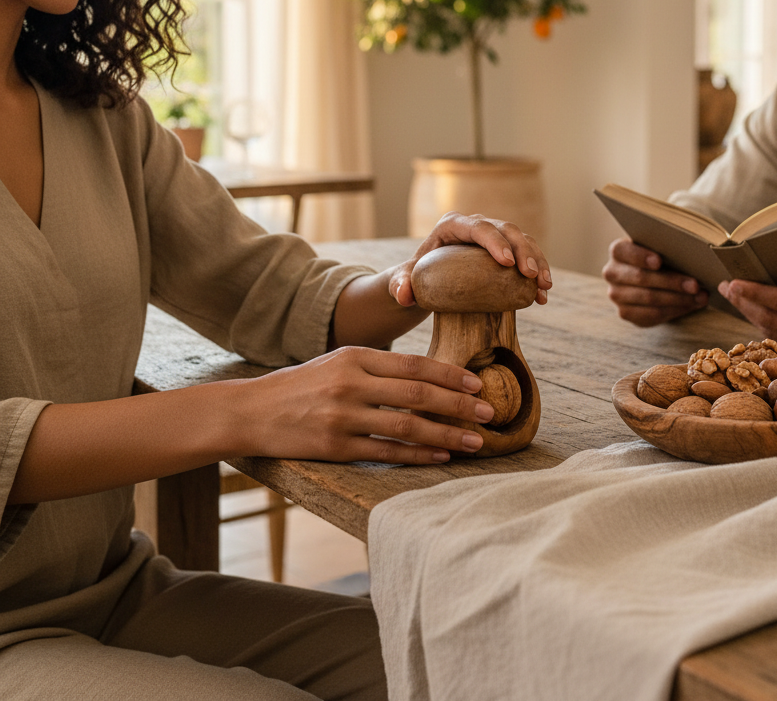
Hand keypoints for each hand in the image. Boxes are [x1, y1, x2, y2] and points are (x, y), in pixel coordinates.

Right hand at [243, 346, 496, 464]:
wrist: (250, 411)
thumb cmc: (301, 386)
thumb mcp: (337, 362)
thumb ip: (376, 367)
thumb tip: (426, 378)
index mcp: (355, 357)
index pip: (413, 365)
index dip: (449, 374)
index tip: (477, 382)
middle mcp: (351, 383)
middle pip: (417, 393)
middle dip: (458, 403)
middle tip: (488, 411)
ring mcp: (342, 416)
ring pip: (406, 425)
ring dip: (446, 434)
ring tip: (475, 441)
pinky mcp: (334, 447)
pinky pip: (386, 452)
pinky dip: (417, 454)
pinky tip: (441, 456)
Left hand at [389, 212, 551, 307]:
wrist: (428, 280)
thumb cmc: (415, 276)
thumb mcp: (403, 279)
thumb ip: (399, 285)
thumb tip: (403, 296)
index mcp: (453, 225)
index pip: (477, 227)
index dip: (495, 242)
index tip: (507, 263)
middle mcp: (476, 225)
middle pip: (506, 230)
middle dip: (523, 251)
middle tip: (531, 276)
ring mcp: (494, 236)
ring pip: (523, 240)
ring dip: (538, 261)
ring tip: (544, 287)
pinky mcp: (505, 250)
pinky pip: (527, 256)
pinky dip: (538, 273)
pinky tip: (542, 295)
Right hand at [602, 237, 708, 326]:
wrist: (651, 282)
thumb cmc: (660, 260)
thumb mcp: (661, 251)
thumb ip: (670, 251)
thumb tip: (695, 259)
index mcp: (618, 251)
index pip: (623, 251)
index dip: (641, 256)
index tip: (659, 262)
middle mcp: (612, 272)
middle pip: (641, 277)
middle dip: (671, 282)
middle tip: (695, 285)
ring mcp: (616, 294)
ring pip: (648, 298)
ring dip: (678, 299)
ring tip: (700, 297)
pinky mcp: (625, 312)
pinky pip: (651, 314)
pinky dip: (675, 310)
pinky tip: (690, 306)